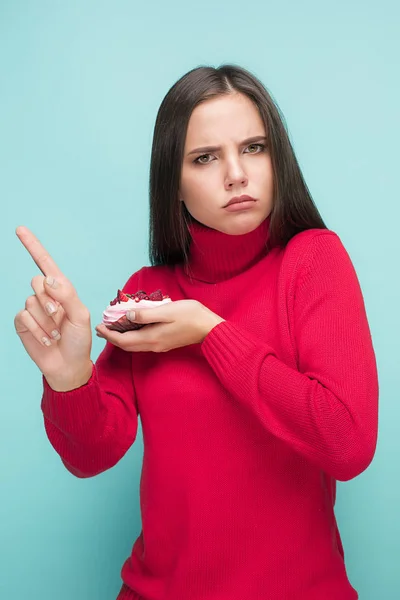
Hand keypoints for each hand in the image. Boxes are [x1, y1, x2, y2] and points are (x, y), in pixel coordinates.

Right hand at [14, 226, 92, 390]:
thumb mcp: (80, 316)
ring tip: (56, 333)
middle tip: (60, 317)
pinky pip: (23, 317)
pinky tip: (47, 339)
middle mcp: (46, 296)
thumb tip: (48, 278)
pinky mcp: (23, 323)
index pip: (45, 263)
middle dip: (50, 301)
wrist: (68, 365)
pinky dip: (37, 330)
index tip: (20, 229)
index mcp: (62, 290)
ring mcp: (33, 309)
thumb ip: (67, 294)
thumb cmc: (78, 340)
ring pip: (31, 301)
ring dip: (46, 321)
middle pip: (38, 282)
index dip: (32, 246)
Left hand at [95, 299, 224, 352]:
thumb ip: (146, 314)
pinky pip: (142, 343)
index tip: (98, 326)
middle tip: (100, 328)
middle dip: (112, 338)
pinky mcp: (164, 343)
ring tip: (112, 329)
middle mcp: (153, 345)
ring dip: (121, 338)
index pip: (123, 339)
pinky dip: (131, 337)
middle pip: (126, 345)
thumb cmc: (191, 316)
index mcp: (151, 337)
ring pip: (134, 345)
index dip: (109, 334)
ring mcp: (159, 346)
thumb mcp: (167, 311)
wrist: (210, 328)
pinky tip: (131, 329)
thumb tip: (127, 315)